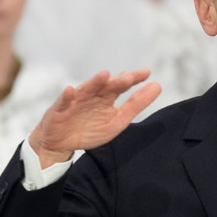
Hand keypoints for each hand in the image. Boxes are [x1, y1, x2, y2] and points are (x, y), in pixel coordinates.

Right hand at [28, 69, 160, 168]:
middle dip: (117, 82)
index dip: (133, 79)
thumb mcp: (117, 120)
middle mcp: (92, 95)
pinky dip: (66, 96)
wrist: (60, 143)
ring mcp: (75, 101)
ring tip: (105, 76)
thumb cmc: (89, 129)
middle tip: (129, 78)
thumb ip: (136, 104)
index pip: (121, 85)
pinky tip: (70, 90)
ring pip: (86, 90)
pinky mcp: (59, 110)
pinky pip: (63, 102)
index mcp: (106, 97)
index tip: (147, 73)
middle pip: (106, 86)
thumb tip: (157, 86)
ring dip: (94, 83)